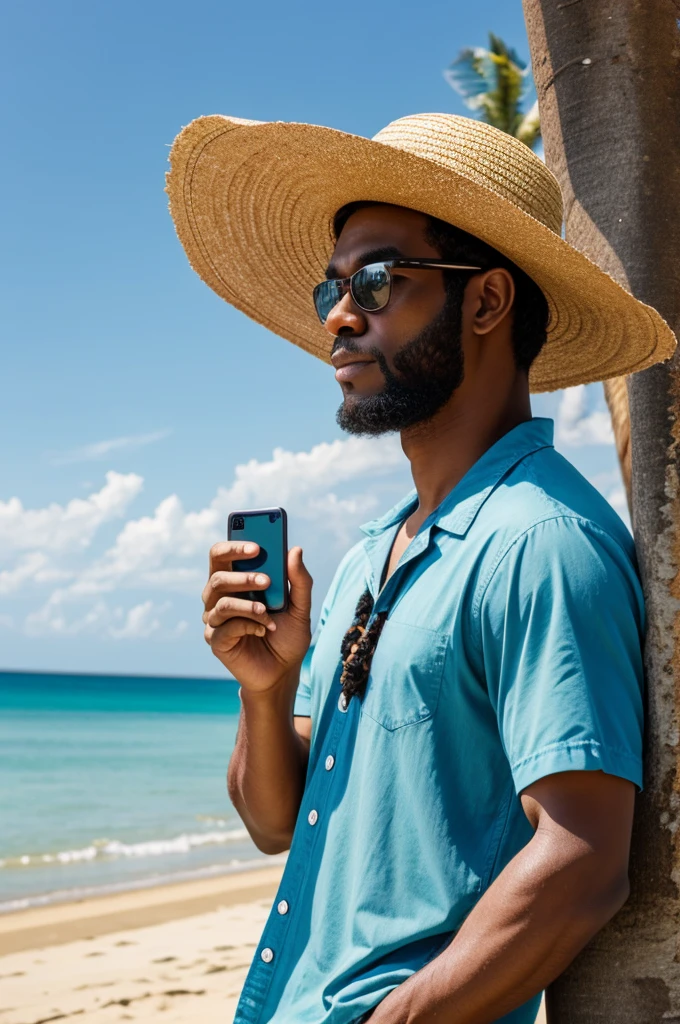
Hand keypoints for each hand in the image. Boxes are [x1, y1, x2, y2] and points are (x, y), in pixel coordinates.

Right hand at [202, 542, 311, 692]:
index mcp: (235, 581)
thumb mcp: (301, 607)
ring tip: (268, 613)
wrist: (283, 672)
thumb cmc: (287, 636)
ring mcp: (215, 619)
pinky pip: (225, 626)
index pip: (222, 554)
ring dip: (249, 605)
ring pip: (222, 601)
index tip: (257, 546)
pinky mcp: (215, 640)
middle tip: (267, 580)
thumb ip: (299, 580)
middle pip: (217, 574)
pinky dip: (248, 625)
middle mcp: (219, 597)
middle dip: (243, 575)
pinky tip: (263, 631)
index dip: (234, 545)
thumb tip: (295, 550)